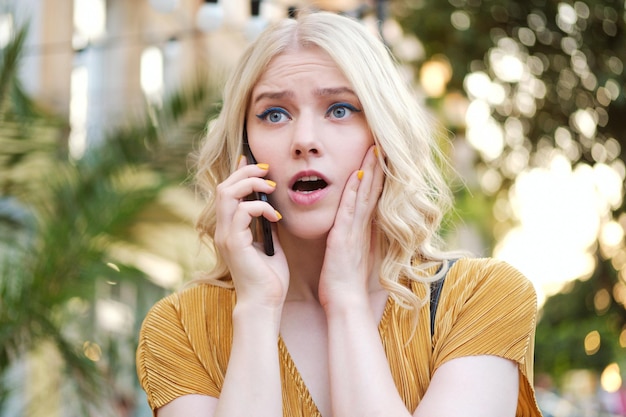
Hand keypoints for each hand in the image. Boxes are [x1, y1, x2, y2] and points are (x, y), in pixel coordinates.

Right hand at [214, 157, 288, 309]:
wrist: (265, 303)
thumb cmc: (269, 278)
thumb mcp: (270, 244)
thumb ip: (266, 225)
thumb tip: (272, 206)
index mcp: (230, 230)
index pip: (227, 193)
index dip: (239, 173)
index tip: (256, 162)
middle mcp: (223, 230)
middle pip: (223, 187)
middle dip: (245, 173)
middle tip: (267, 170)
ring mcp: (225, 236)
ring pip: (227, 194)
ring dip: (250, 184)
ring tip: (270, 187)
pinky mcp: (233, 243)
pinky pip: (242, 211)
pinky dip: (261, 208)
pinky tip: (276, 217)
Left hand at [318, 146, 384, 309]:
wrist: (345, 301)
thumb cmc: (344, 281)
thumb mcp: (351, 254)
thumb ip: (355, 238)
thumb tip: (357, 227)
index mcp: (364, 229)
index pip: (372, 196)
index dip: (377, 176)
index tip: (379, 156)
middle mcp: (363, 226)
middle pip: (373, 190)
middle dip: (377, 166)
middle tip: (381, 144)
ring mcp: (356, 230)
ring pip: (365, 195)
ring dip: (369, 172)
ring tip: (374, 150)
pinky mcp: (345, 236)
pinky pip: (350, 209)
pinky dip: (355, 191)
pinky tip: (356, 174)